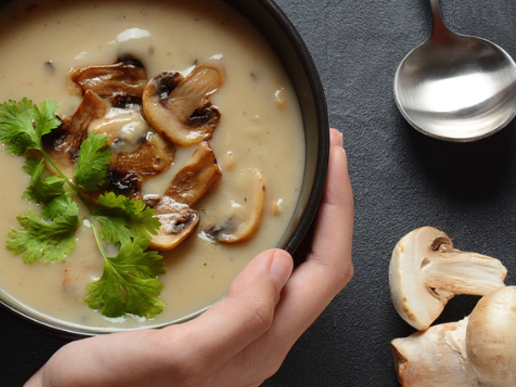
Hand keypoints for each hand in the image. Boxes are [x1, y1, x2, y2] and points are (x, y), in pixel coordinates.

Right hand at [27, 129, 353, 386]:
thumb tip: (280, 260)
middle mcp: (258, 340)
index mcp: (261, 343)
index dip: (338, 212)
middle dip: (330, 209)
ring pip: (290, 274)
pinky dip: (262, 238)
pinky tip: (237, 224)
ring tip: (293, 182)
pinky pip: (254, 278)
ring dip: (302, 222)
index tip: (334, 158)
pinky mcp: (207, 328)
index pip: (326, 272)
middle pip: (318, 270)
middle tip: (323, 158)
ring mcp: (234, 336)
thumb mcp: (176, 357)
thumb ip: (238, 318)